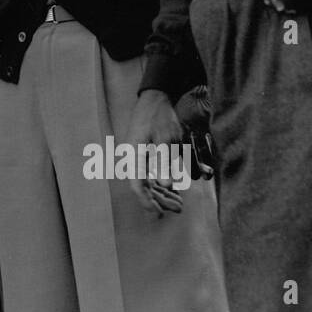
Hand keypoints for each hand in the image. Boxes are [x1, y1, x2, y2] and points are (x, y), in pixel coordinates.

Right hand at [124, 89, 184, 215]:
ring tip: (179, 203)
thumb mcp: (166, 139)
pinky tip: (174, 190)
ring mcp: (137, 156)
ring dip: (162, 193)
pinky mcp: (144, 154)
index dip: (147, 201)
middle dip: (160, 200)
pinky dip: (162, 183)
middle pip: (144, 186)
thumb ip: (165, 162)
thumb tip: (166, 185)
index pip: (138, 185)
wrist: (155, 98)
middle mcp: (133, 158)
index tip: (159, 213)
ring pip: (148, 181)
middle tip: (178, 209)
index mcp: (134, 155)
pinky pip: (151, 173)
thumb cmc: (160, 117)